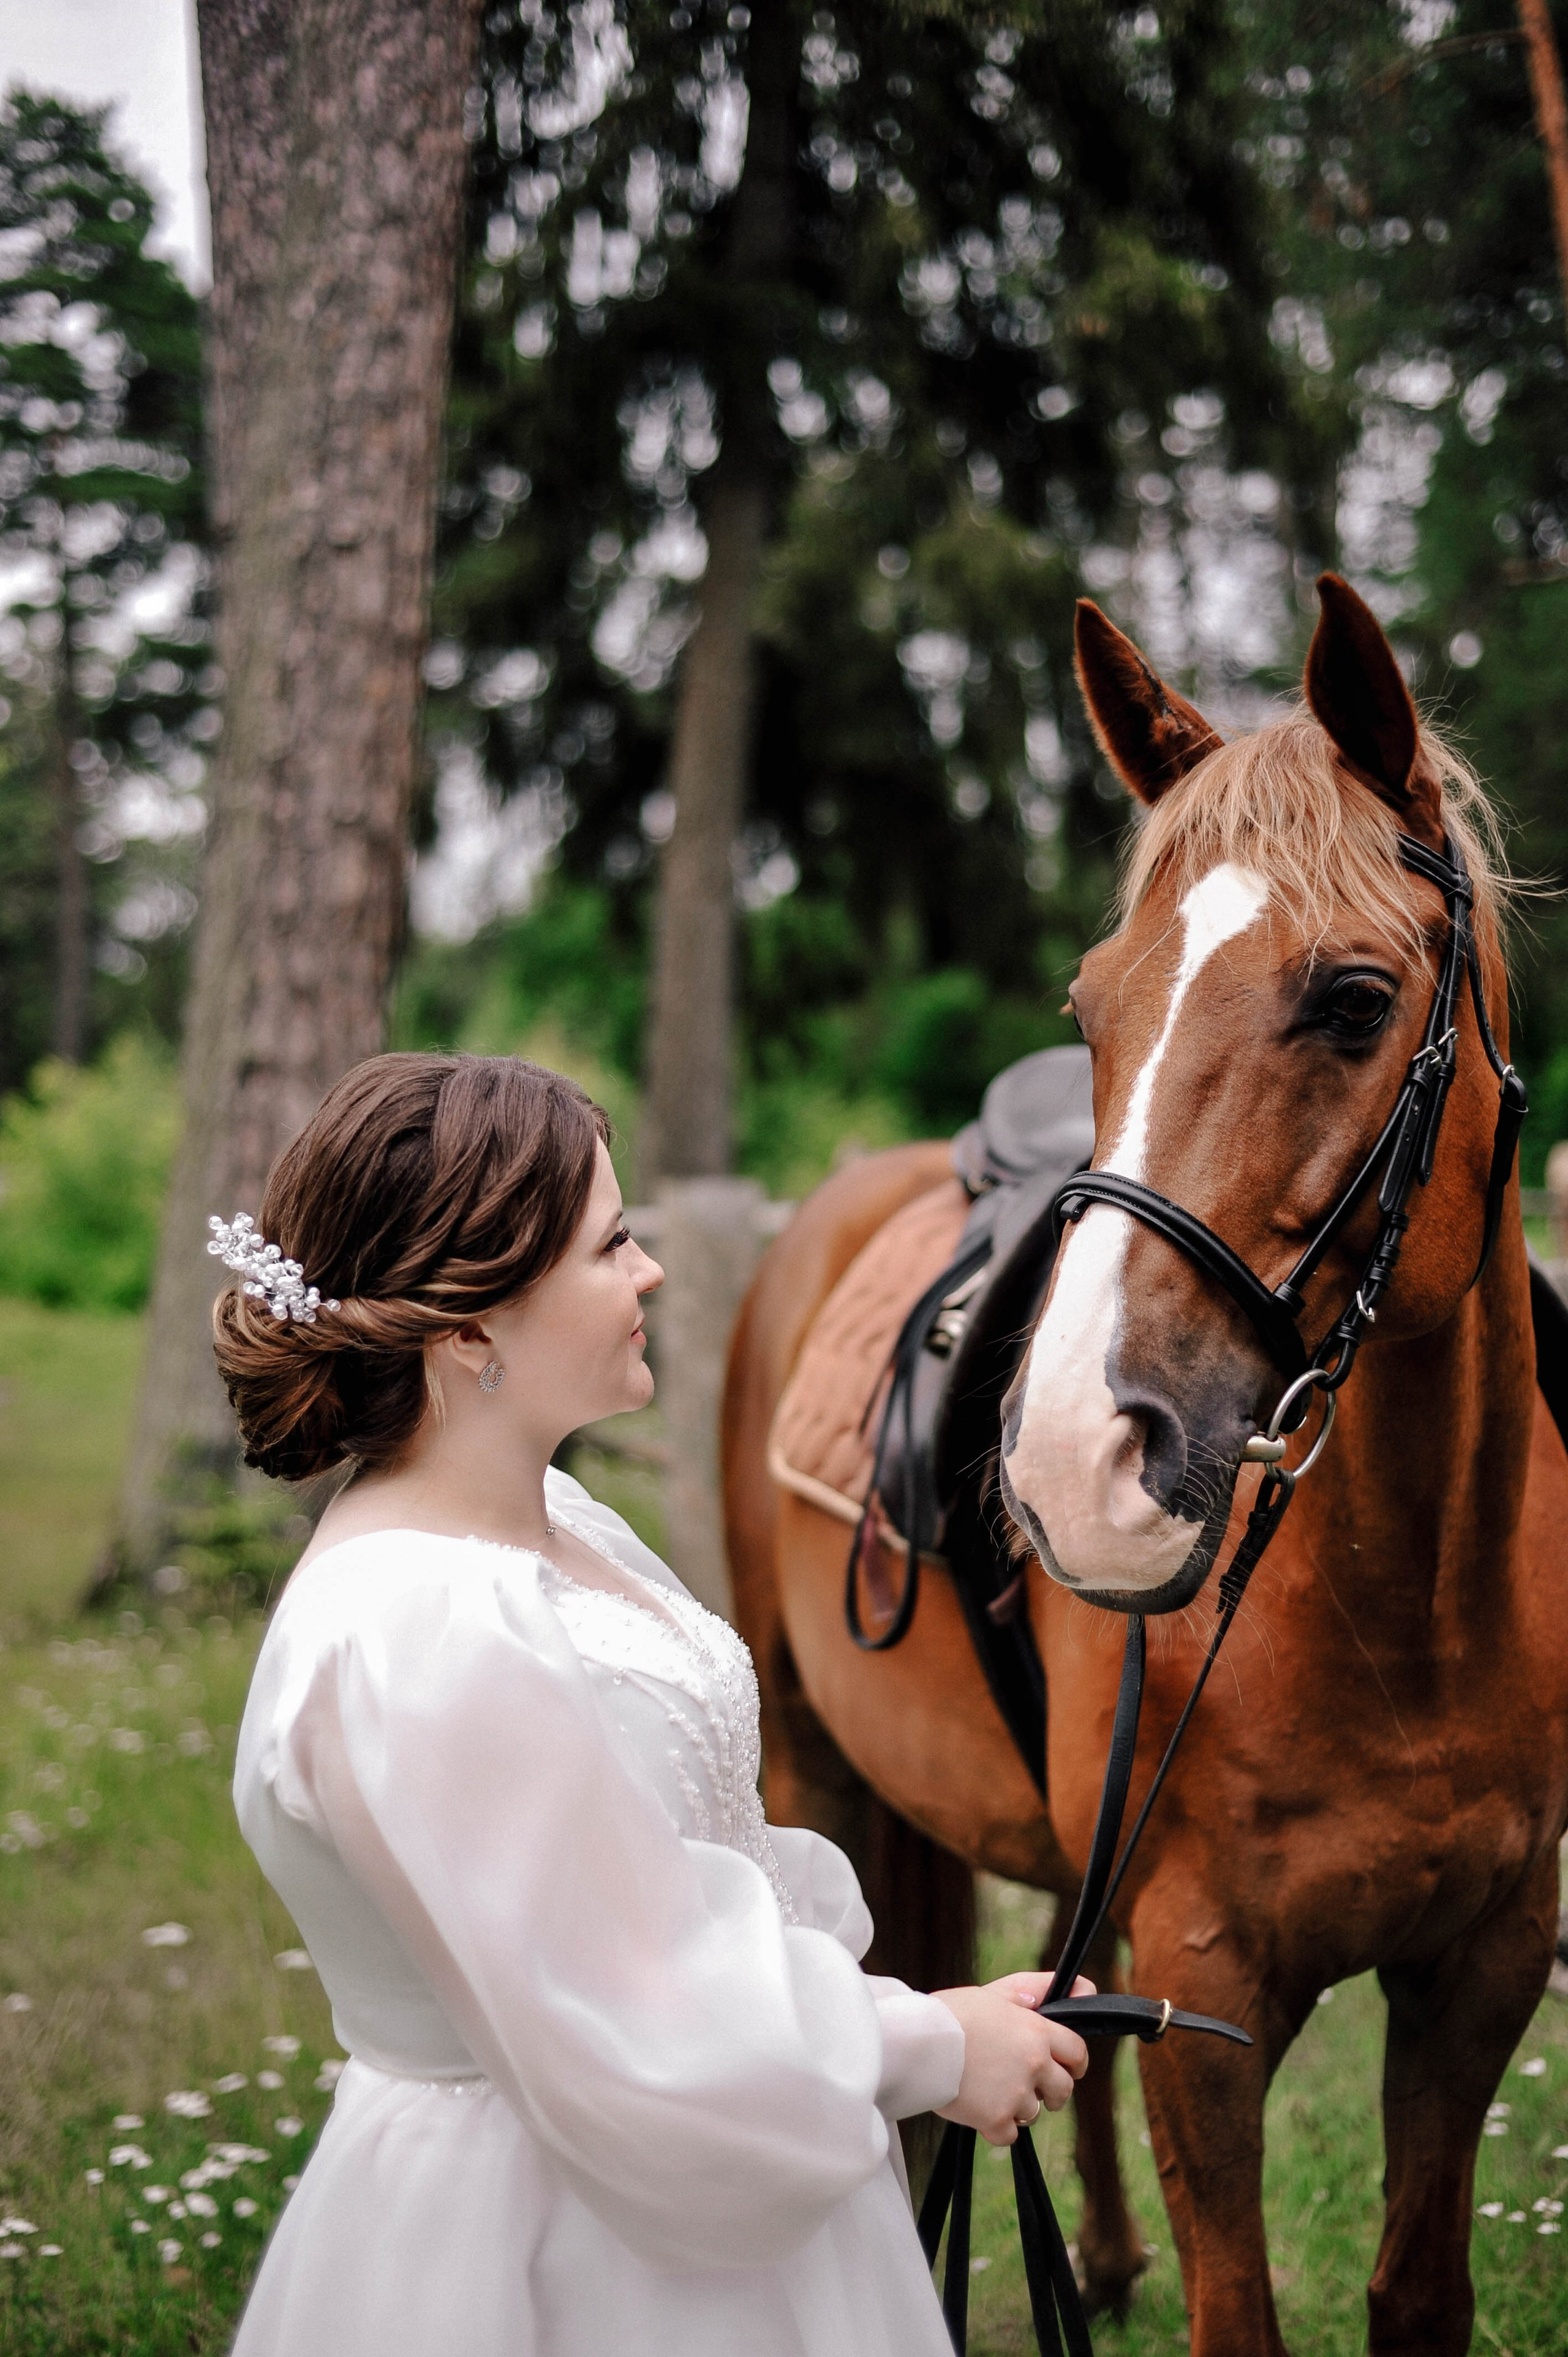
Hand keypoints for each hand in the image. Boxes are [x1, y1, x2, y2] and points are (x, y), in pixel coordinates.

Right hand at [931, 1972, 1094, 2145]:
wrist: (917, 2042)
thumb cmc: (953, 2012)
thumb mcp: (997, 1991)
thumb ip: (1037, 1990)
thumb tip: (1080, 1989)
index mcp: (1037, 2032)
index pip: (1077, 2052)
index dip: (1074, 2062)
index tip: (1067, 2068)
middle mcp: (1034, 2064)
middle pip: (1063, 2090)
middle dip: (1051, 2091)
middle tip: (1029, 2086)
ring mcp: (1016, 2095)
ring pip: (1033, 2113)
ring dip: (1017, 2106)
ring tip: (990, 2090)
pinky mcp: (995, 2119)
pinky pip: (1009, 2135)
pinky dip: (996, 2127)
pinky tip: (979, 2108)